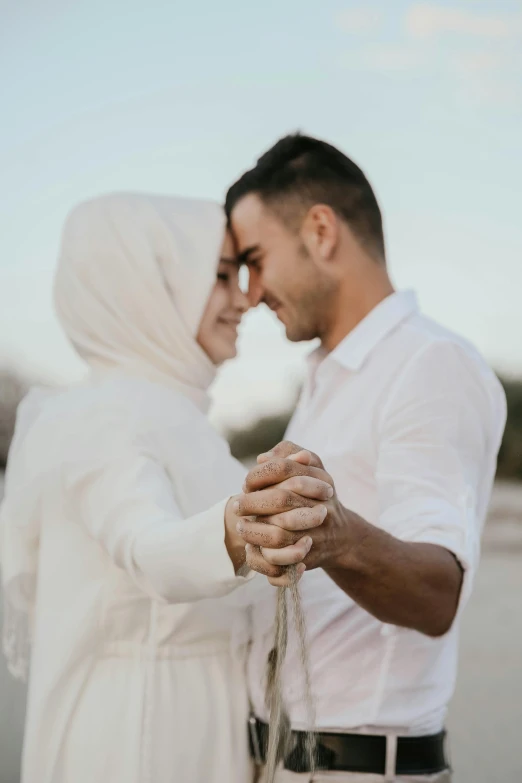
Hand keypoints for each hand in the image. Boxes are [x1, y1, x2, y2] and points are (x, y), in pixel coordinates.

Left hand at [235, 441, 349, 584]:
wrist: (341, 536)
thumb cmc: (317, 496)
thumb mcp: (312, 468)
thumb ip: (288, 453)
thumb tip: (262, 458)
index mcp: (321, 479)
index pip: (283, 468)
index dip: (259, 474)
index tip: (247, 483)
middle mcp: (321, 505)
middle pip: (281, 499)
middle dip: (253, 502)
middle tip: (237, 505)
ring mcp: (317, 533)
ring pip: (280, 533)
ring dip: (254, 530)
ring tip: (241, 526)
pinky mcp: (310, 556)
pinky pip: (282, 559)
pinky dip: (265, 553)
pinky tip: (253, 545)